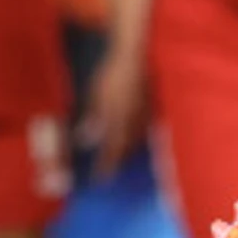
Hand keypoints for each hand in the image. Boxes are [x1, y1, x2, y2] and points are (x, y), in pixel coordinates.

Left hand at [80, 47, 148, 177]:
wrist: (135, 57)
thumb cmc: (112, 75)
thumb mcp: (96, 96)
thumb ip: (93, 118)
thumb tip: (85, 139)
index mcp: (119, 122)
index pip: (112, 151)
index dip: (105, 167)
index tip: (99, 180)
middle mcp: (134, 123)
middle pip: (127, 149)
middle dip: (118, 160)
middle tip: (110, 168)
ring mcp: (145, 115)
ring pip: (137, 140)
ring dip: (128, 150)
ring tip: (121, 155)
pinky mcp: (152, 107)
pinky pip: (145, 128)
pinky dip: (137, 136)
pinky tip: (134, 134)